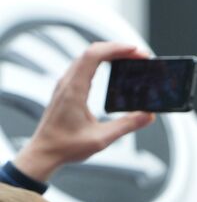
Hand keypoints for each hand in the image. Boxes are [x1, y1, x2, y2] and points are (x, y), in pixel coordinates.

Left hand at [12, 41, 154, 182]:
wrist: (44, 152)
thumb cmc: (66, 147)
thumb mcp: (101, 139)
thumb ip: (126, 125)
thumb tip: (148, 115)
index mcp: (74, 89)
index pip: (95, 55)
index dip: (117, 49)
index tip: (136, 52)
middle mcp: (68, 82)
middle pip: (93, 51)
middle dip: (118, 49)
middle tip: (139, 56)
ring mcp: (65, 84)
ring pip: (87, 57)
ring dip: (109, 54)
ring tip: (129, 60)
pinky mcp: (66, 90)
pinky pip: (84, 66)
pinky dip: (101, 62)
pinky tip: (112, 70)